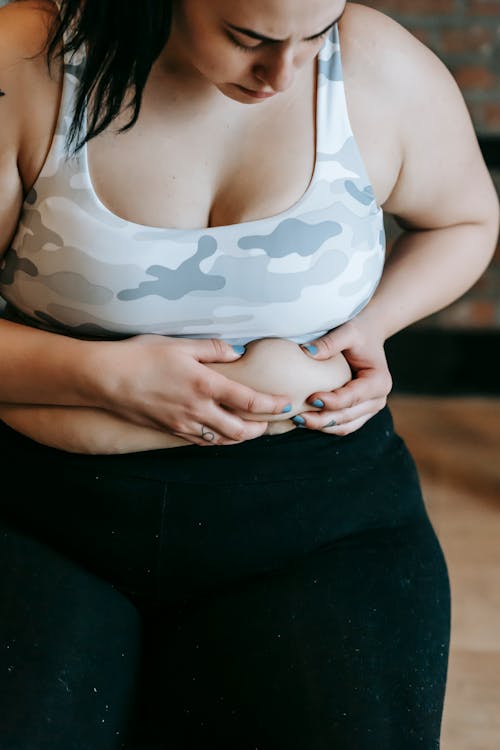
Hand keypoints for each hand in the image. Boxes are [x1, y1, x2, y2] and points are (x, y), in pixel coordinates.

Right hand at [94, 335, 291, 446]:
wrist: (105, 379)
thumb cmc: (141, 356)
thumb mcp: (180, 344)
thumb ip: (212, 349)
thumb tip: (236, 352)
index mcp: (205, 384)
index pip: (248, 401)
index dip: (271, 404)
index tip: (285, 402)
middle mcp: (197, 409)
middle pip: (240, 430)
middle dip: (260, 429)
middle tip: (269, 421)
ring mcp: (183, 424)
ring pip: (221, 440)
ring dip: (240, 437)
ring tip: (249, 429)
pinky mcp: (169, 430)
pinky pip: (201, 441)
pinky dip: (217, 439)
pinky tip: (220, 432)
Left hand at [294, 319, 391, 435]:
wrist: (369, 335)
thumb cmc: (359, 332)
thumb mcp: (347, 331)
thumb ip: (330, 343)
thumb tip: (307, 353)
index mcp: (379, 382)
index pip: (352, 397)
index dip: (331, 402)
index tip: (310, 398)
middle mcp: (378, 399)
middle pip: (347, 416)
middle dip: (322, 419)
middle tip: (297, 416)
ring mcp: (371, 408)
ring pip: (345, 426)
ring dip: (322, 426)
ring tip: (298, 421)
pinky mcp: (361, 412)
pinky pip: (343, 426)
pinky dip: (325, 426)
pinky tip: (306, 420)